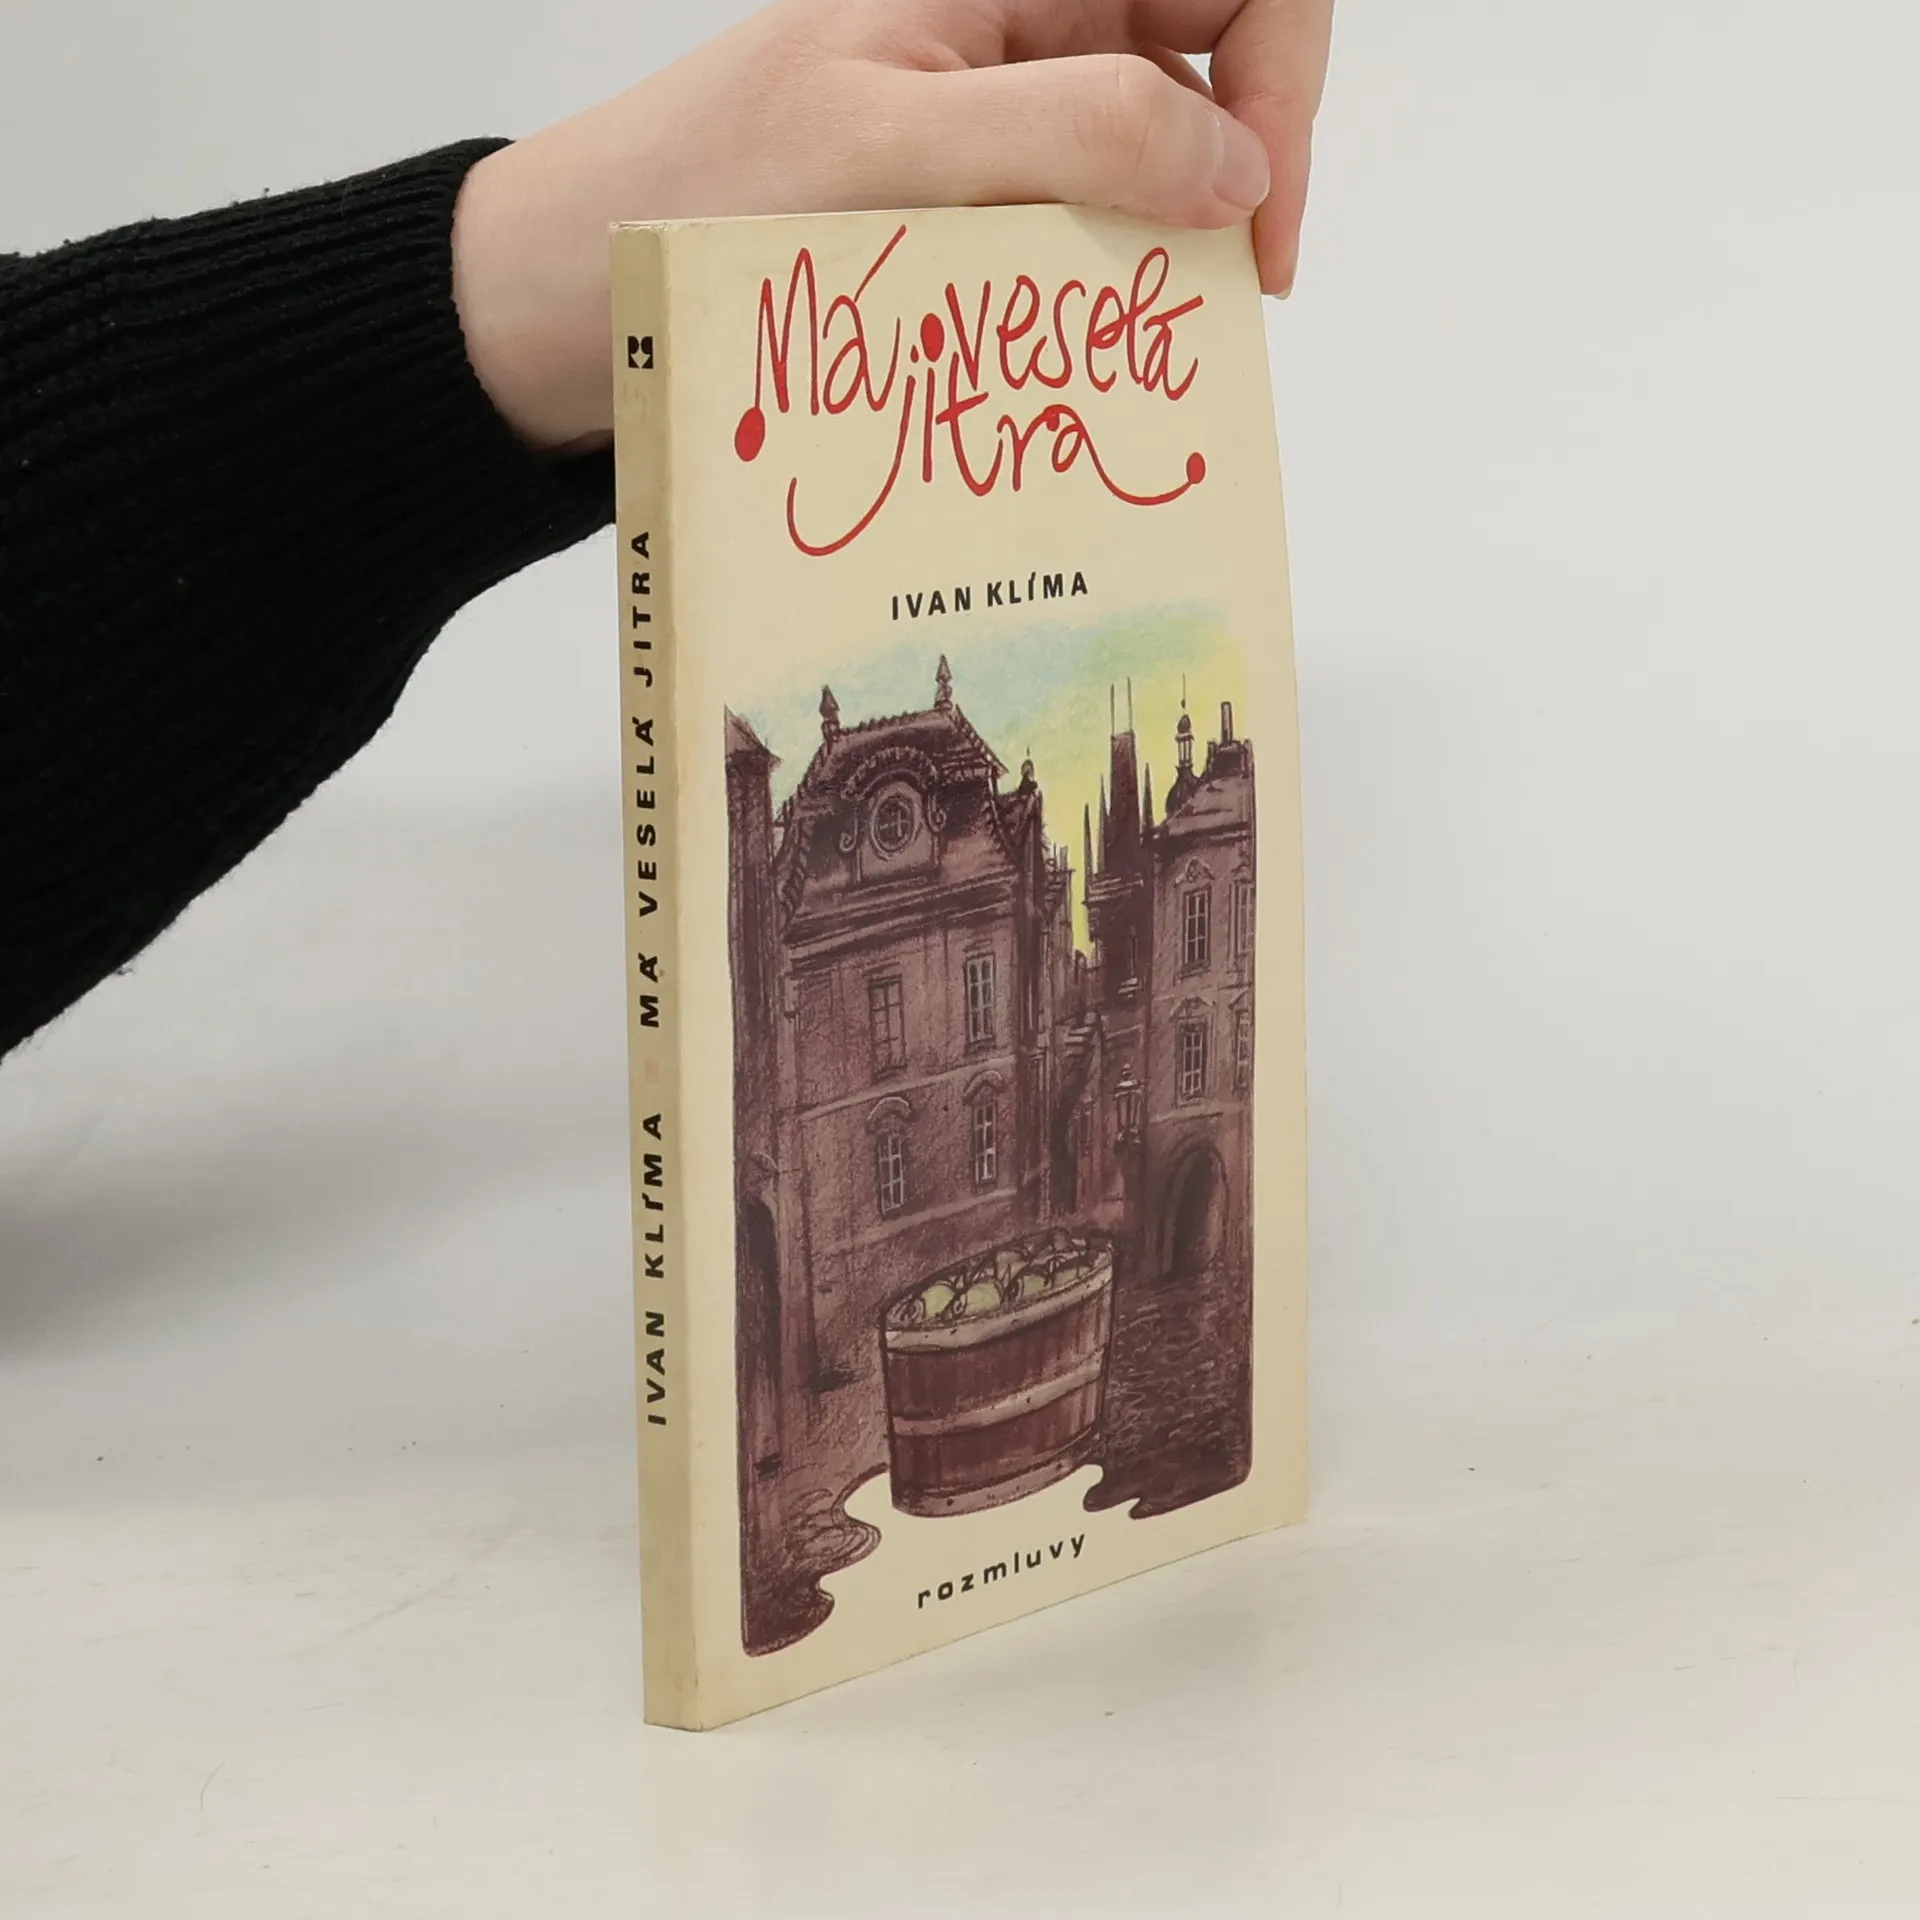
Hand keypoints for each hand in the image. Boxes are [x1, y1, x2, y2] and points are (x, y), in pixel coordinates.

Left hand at [452, 0, 1335, 454]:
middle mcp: (1015, 21)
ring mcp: (992, 111)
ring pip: (1150, 153)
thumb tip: (1241, 163)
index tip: (1261, 220)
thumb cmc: (707, 198)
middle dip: (1242, 169)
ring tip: (1149, 343)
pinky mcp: (965, 198)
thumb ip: (1083, 129)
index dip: (1284, 79)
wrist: (576, 294)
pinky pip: (1076, 222)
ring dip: (1168, 241)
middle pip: (1209, 56)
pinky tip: (1080, 348)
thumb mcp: (901, 149)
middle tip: (1226, 298)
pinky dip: (1100, 284)